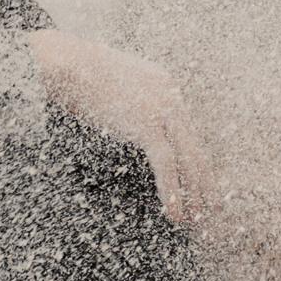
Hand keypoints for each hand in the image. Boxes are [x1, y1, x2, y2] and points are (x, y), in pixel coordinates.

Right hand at [28, 30, 213, 226]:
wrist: (68, 63)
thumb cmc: (82, 74)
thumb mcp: (117, 82)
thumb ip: (132, 100)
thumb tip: (130, 122)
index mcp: (166, 85)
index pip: (187, 130)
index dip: (194, 159)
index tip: (200, 181)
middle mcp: (171, 95)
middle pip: (194, 146)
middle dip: (203, 180)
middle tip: (212, 205)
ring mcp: (161, 109)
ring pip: (187, 159)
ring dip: (192, 192)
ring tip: (193, 217)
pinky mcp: (147, 124)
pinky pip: (166, 164)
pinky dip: (172, 190)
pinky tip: (173, 210)